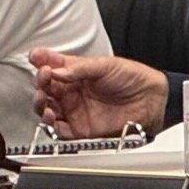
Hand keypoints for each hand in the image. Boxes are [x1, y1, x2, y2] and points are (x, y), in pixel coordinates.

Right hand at [30, 48, 169, 138]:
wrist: (153, 101)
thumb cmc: (133, 79)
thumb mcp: (106, 65)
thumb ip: (80, 68)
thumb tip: (58, 71)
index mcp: (77, 73)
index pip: (53, 65)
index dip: (42, 60)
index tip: (35, 57)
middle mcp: (73, 92)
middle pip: (46, 88)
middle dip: (40, 82)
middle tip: (44, 77)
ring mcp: (76, 111)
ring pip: (48, 109)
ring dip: (41, 103)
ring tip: (44, 97)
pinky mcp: (80, 130)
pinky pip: (59, 130)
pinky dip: (50, 125)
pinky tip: (50, 115)